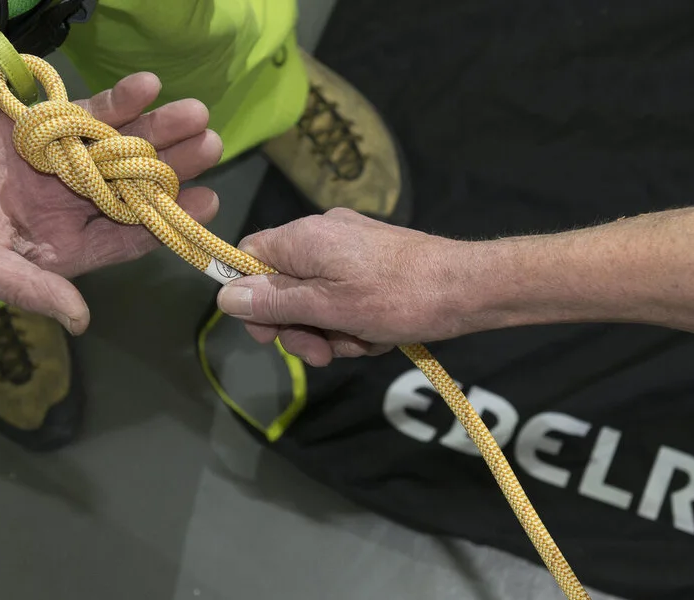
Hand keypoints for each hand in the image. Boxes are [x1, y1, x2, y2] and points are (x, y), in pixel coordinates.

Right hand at [0, 72, 222, 333]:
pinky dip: (118, 101)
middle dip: (172, 166)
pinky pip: (89, 113)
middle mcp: (71, 206)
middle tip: (212, 146)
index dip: (168, 220)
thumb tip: (81, 320)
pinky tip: (147, 87)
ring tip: (193, 112)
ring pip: (120, 146)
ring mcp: (61, 165)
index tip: (206, 203)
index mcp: (65, 245)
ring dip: (156, 129)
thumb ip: (33, 289)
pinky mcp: (45, 128)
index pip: (128, 235)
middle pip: (134, 185)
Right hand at [215, 208, 482, 366]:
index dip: (251, 299)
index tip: (268, 333)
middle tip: (322, 354)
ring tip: (363, 342)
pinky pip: (345, 299)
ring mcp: (350, 250)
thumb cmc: (397, 297)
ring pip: (316, 301)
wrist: (468, 289)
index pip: (248, 258)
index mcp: (303, 238)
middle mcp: (322, 236)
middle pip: (282, 287)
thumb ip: (275, 302)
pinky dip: (356, 323)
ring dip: (332, 332)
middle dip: (300, 327)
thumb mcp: (328, 308)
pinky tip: (378, 336)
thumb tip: (225, 295)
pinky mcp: (374, 265)